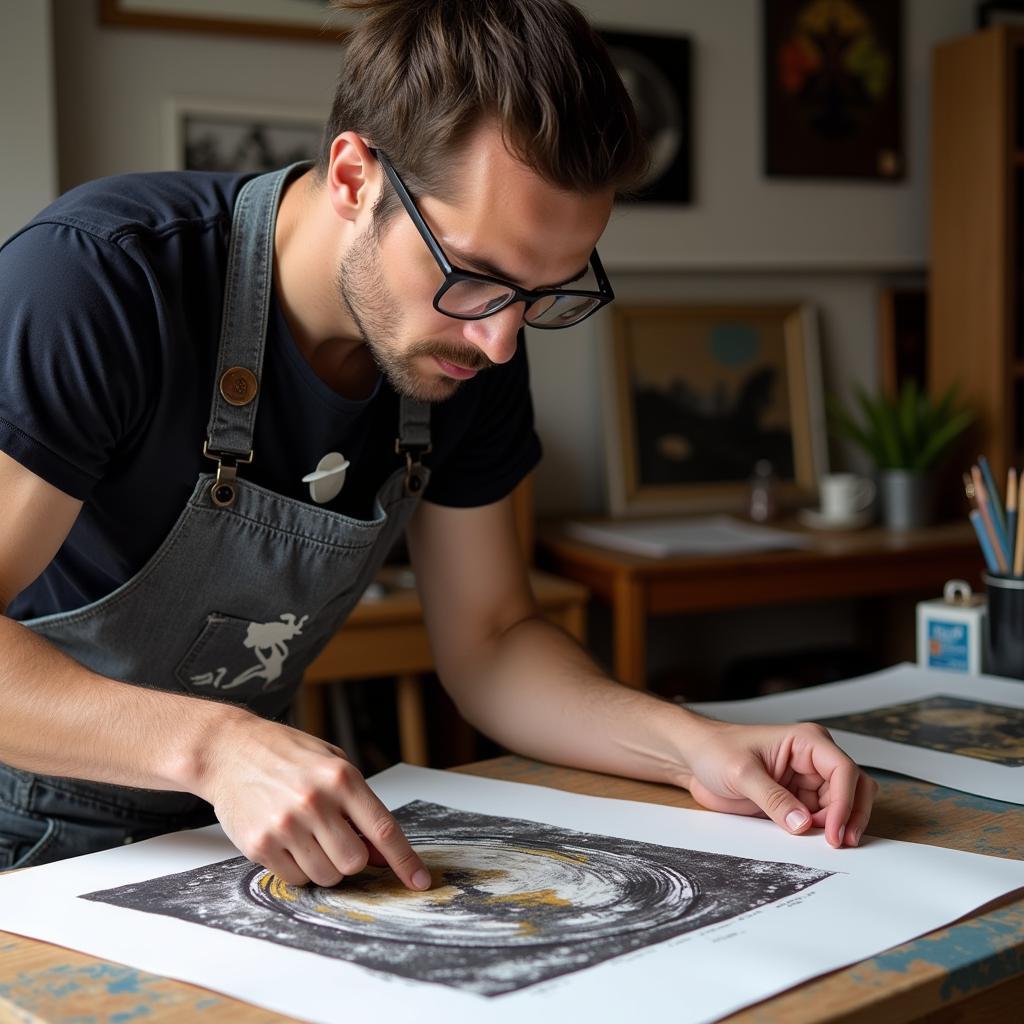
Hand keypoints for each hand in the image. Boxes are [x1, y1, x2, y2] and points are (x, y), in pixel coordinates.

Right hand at [196, 713, 430, 888]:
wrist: (229, 750)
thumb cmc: (287, 755)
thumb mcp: (332, 764)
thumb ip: (359, 806)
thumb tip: (379, 854)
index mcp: (341, 778)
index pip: (383, 830)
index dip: (405, 860)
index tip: (420, 881)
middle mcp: (314, 802)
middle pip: (354, 862)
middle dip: (352, 859)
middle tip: (337, 839)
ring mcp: (285, 825)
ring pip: (325, 876)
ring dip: (325, 866)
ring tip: (310, 836)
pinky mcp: (259, 845)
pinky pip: (294, 879)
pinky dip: (298, 869)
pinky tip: (288, 841)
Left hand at [679, 719, 876, 847]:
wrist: (694, 759)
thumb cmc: (715, 750)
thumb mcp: (741, 773)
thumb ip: (773, 798)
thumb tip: (803, 824)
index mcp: (806, 741)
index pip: (843, 770)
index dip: (846, 802)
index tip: (835, 831)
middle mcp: (813, 760)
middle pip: (854, 788)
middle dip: (851, 816)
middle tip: (838, 843)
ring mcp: (807, 781)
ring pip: (843, 806)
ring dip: (839, 826)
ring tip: (824, 843)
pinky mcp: (797, 800)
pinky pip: (822, 818)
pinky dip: (824, 831)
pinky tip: (812, 841)